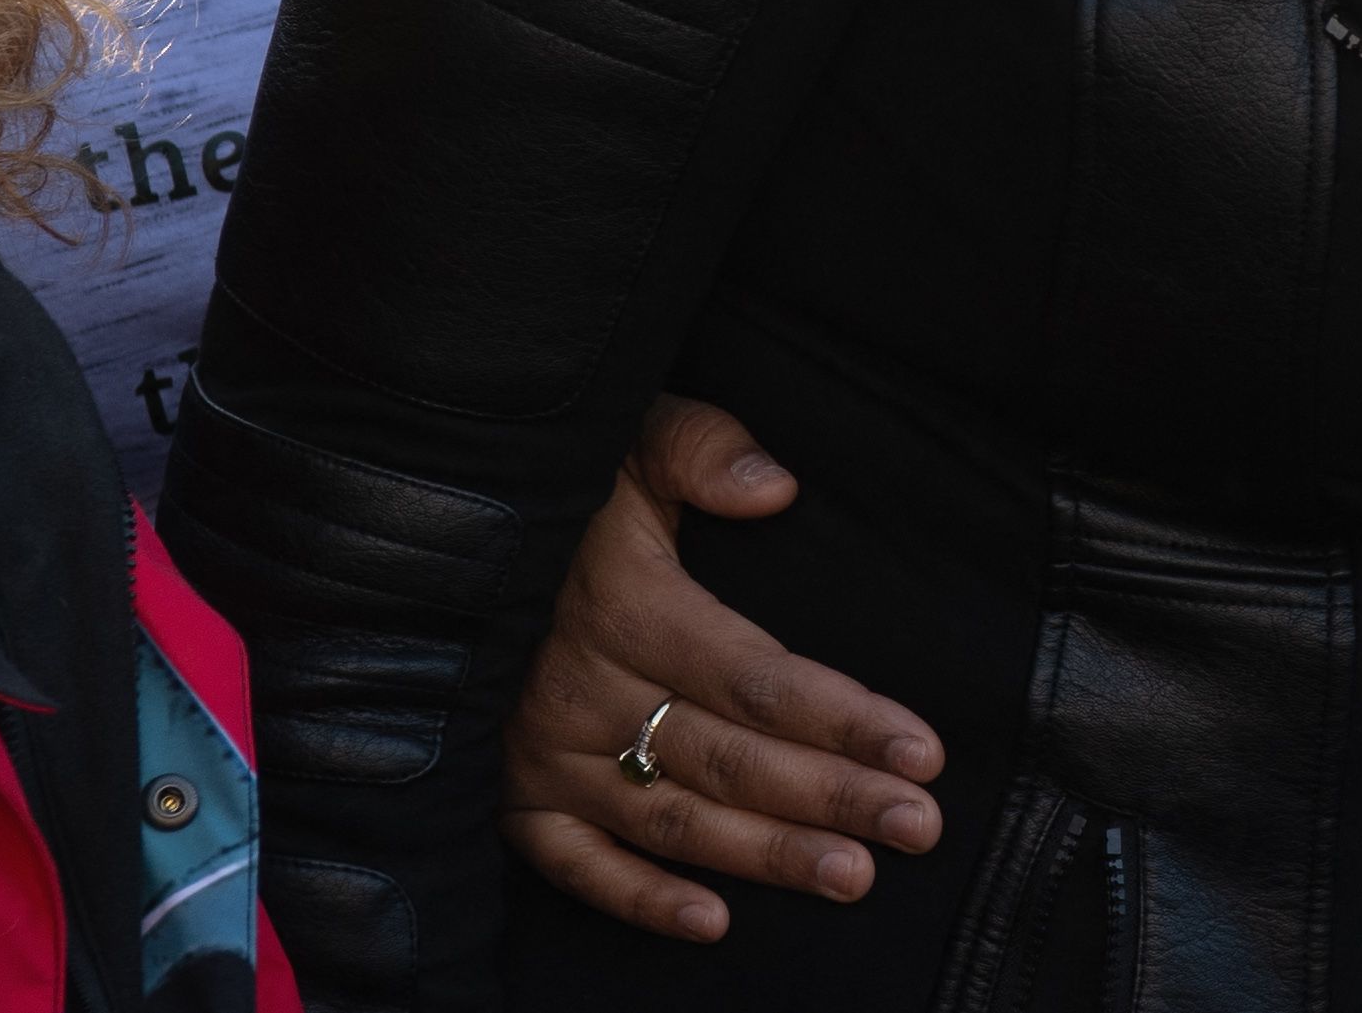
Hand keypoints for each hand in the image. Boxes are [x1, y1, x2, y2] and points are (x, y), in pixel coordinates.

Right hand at [499, 395, 943, 941]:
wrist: (438, 531)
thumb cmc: (566, 484)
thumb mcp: (631, 438)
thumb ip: (702, 451)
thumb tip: (774, 487)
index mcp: (628, 608)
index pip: (757, 678)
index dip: (844, 718)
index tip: (922, 752)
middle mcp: (586, 693)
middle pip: (731, 759)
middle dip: (832, 797)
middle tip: (917, 827)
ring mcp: (545, 755)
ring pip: (672, 820)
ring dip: (765, 856)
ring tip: (854, 877)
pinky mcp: (512, 798)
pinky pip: (576, 866)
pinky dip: (641, 901)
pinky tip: (715, 924)